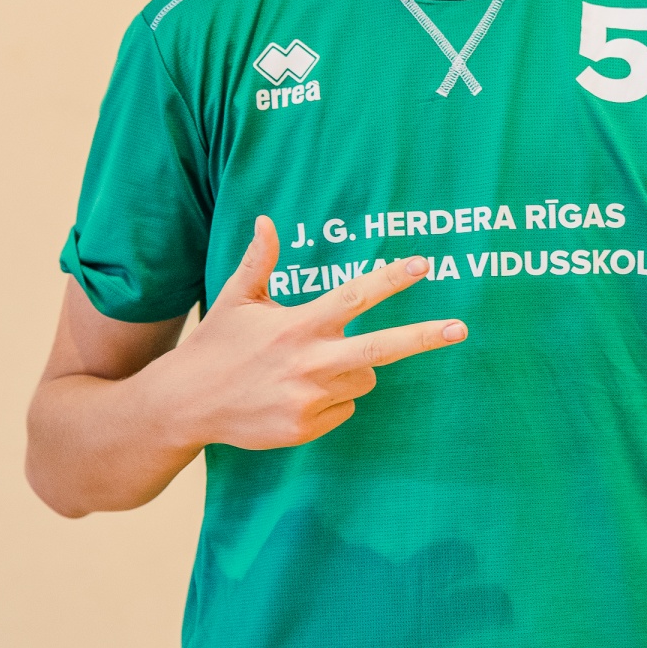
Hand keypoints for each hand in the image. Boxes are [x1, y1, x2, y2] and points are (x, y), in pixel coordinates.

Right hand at [163, 215, 467, 449]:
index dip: (391, 279)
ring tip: (305, 367)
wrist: (186, 404)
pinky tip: (294, 394)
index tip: (422, 263)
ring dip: (351, 370)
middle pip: (381, 348)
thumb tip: (266, 220)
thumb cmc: (215, 344)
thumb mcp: (237, 299)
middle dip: (423, 337)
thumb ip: (259, 261)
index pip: (354, 296)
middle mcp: (309, 362)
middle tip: (460, 328)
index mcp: (298, 325)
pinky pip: (343, 408)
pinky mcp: (306, 428)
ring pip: (363, 379)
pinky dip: (331, 400)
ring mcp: (309, 398)